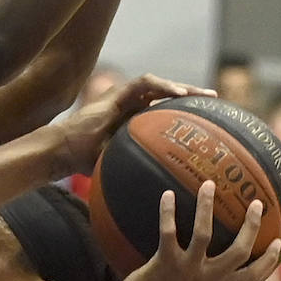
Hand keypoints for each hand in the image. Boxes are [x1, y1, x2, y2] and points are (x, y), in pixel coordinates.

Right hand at [57, 73, 215, 175]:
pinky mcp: (118, 92)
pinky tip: (180, 94)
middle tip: (215, 101)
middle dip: (192, 96)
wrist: (65, 151)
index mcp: (135, 120)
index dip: (187, 114)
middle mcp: (132, 106)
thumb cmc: (88, 163)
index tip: (209, 122)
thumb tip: (165, 196)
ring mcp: (125, 97)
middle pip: (168, 96)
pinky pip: (146, 83)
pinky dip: (164, 86)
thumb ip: (142, 170)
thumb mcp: (123, 165)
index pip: (166, 111)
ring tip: (203, 94)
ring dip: (183, 88)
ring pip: (161, 85)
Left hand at [111, 180, 280, 280]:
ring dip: (206, 206)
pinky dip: (167, 212)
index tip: (278, 241)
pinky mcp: (164, 264)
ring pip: (204, 234)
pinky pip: (168, 232)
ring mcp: (186, 272)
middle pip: (240, 251)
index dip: (269, 260)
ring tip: (209, 184)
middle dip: (251, 225)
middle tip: (255, 203)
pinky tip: (168, 195)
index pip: (253, 277)